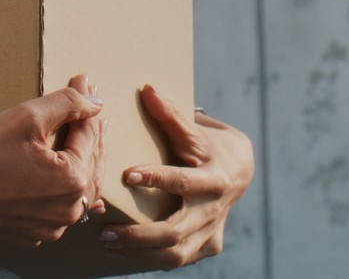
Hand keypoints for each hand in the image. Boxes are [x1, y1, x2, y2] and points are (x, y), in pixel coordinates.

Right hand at [0, 75, 106, 244]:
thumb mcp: (25, 116)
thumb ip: (66, 105)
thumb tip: (93, 100)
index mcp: (71, 182)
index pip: (89, 137)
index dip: (88, 108)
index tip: (85, 85)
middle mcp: (65, 211)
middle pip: (90, 167)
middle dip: (92, 135)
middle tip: (90, 110)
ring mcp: (48, 227)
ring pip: (78, 192)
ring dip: (82, 163)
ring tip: (83, 139)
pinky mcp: (29, 233)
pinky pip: (56, 209)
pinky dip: (62, 189)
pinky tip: (61, 173)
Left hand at [101, 85, 253, 269]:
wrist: (241, 171)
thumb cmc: (211, 146)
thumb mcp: (196, 131)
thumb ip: (172, 115)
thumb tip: (148, 89)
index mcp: (215, 179)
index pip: (184, 182)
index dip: (157, 179)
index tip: (127, 175)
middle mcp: (214, 211)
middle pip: (177, 230)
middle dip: (140, 234)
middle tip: (106, 231)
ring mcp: (211, 233)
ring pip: (175, 254)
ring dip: (139, 251)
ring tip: (107, 241)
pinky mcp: (205, 247)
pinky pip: (175, 259)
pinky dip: (146, 258)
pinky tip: (120, 251)